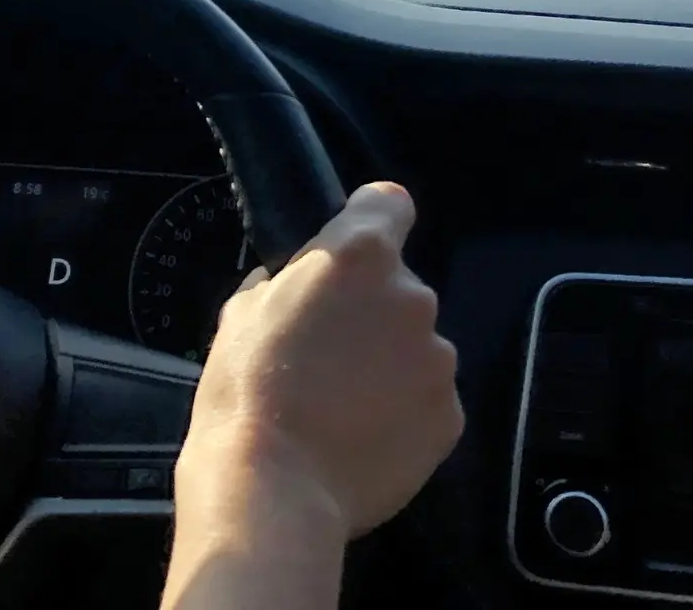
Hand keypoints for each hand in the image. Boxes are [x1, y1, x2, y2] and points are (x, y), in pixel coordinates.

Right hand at [175, 181, 462, 542]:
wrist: (272, 488)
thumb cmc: (245, 390)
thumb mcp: (242, 314)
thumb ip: (281, 285)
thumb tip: (286, 284)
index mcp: (359, 255)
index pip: (388, 203)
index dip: (369, 220)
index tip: (350, 254)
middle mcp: (414, 296)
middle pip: (399, 288)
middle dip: (371, 312)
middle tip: (328, 354)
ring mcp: (438, 359)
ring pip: (415, 348)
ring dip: (390, 365)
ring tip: (343, 406)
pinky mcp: (450, 417)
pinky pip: (427, 401)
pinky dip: (403, 414)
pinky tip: (363, 438)